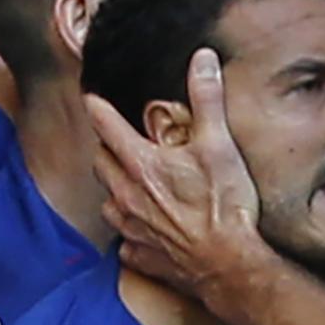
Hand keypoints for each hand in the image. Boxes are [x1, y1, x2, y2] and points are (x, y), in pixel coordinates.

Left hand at [87, 50, 270, 300]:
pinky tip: (145, 230)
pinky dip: (131, 233)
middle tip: (119, 143)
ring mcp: (132, 228)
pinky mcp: (142, 255)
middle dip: (107, 150)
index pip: (107, 126)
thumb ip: (207, 100)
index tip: (93, 100)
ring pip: (108, 202)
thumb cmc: (226, 207)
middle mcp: (128, 195)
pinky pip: (125, 242)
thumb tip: (202, 59)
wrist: (230, 265)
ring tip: (130, 186)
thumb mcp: (220, 145)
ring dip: (115, 191)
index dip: (99, 109)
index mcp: (141, 164)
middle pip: (101, 163)